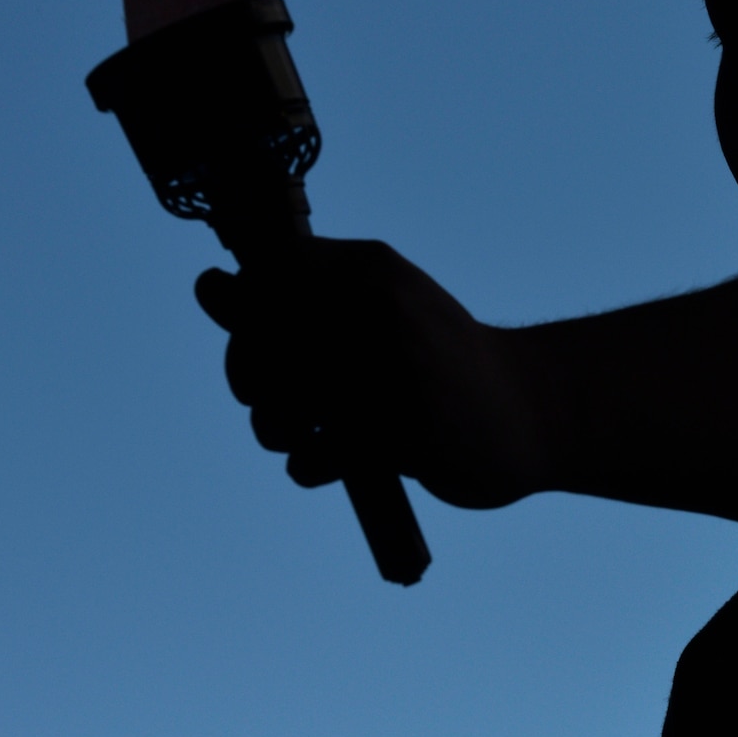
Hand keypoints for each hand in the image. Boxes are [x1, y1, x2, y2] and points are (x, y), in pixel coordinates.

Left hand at [194, 238, 542, 509]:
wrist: (530, 407)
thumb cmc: (438, 357)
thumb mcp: (379, 302)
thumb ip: (296, 293)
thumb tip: (207, 284)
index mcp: (369, 268)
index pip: (261, 277)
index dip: (246, 312)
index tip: (274, 332)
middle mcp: (375, 312)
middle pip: (256, 346)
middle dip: (252, 378)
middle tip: (290, 394)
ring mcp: (386, 376)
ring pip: (273, 407)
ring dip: (276, 428)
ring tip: (310, 430)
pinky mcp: (396, 439)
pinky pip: (306, 460)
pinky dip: (311, 467)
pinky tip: (344, 457)